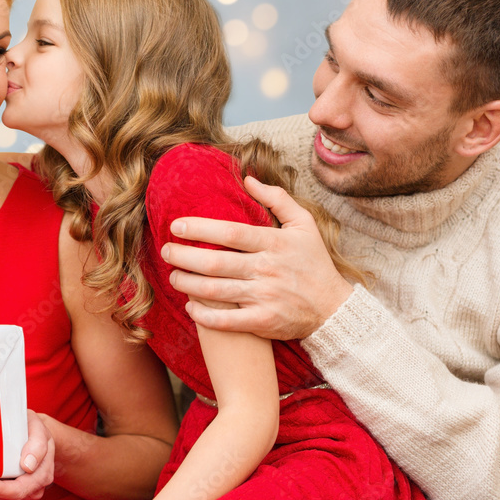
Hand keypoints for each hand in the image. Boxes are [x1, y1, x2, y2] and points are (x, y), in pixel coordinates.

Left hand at [0, 410, 54, 499]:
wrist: (36, 435)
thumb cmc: (35, 430)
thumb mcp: (40, 429)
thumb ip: (37, 445)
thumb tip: (28, 465)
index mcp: (41, 474)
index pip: (19, 489)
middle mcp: (32, 488)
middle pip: (3, 498)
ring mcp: (20, 492)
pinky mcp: (8, 492)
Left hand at [160, 179, 354, 339]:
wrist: (334, 309)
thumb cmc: (313, 262)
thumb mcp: (304, 224)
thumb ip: (277, 198)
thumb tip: (247, 178)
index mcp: (274, 243)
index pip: (231, 232)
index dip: (200, 228)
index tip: (176, 225)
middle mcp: (267, 269)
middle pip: (215, 262)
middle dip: (184, 256)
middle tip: (166, 251)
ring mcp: (265, 297)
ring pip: (215, 290)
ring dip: (187, 283)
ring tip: (172, 276)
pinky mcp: (264, 322)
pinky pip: (227, 321)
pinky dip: (204, 315)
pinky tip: (190, 307)